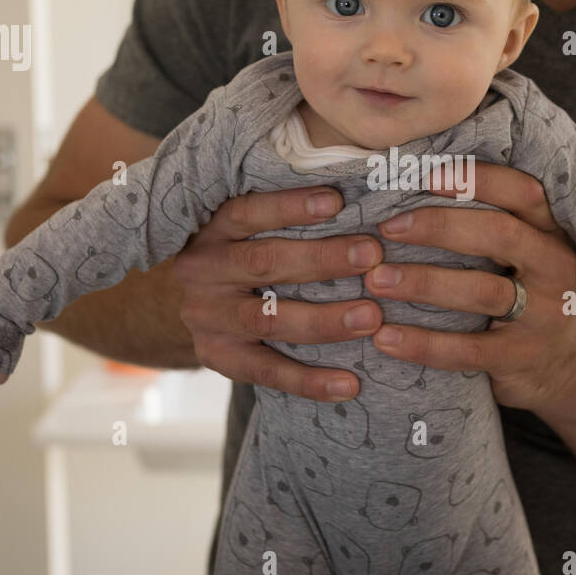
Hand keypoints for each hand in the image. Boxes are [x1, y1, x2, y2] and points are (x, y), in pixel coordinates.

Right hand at [171, 185, 384, 402]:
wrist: (202, 301)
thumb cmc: (248, 251)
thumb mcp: (252, 226)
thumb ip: (290, 214)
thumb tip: (358, 189)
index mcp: (213, 229)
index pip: (248, 213)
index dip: (290, 206)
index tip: (337, 201)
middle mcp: (203, 272)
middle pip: (263, 264)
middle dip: (322, 260)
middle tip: (373, 256)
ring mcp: (206, 319)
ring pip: (268, 321)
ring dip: (324, 321)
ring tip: (371, 318)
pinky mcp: (216, 357)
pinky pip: (266, 372)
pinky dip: (310, 381)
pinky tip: (349, 384)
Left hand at [365, 162, 575, 415]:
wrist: (562, 364)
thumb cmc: (521, 291)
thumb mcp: (517, 252)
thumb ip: (480, 221)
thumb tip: (403, 187)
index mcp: (548, 229)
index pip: (520, 191)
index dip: (476, 180)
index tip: (424, 176)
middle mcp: (553, 266)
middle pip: (500, 234)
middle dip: (439, 226)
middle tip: (387, 228)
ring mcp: (543, 315)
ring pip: (483, 292)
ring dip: (424, 283)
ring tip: (376, 280)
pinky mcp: (522, 357)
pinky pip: (468, 350)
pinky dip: (423, 344)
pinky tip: (385, 338)